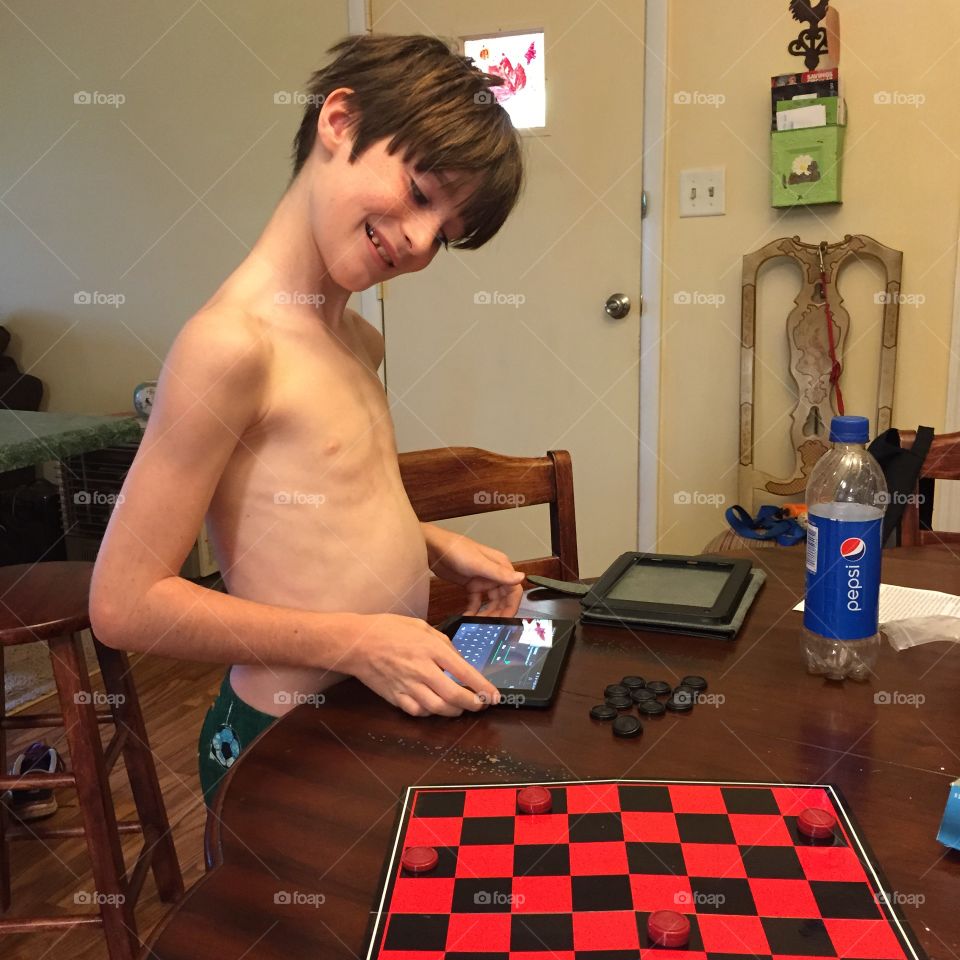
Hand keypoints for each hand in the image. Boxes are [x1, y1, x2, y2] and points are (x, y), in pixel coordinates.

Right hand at [348, 613, 499, 716]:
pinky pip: (418, 711)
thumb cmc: (387, 630)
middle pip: (454, 696)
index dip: (483, 687)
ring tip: (461, 708)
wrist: (356, 642)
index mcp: (430, 649)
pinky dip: (430, 713)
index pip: (465, 672)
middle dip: (473, 704)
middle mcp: (421, 669)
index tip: (494, 696)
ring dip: (454, 711)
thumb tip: (460, 660)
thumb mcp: (421, 626)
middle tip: (481, 705)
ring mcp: (408, 685)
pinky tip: (435, 707)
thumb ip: (443, 643)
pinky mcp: (396, 696)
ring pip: (438, 708)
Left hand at [424, 527, 525, 615]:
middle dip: (499, 612)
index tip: (506, 620)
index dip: (512, 606)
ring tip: (479, 624)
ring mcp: (482, 580)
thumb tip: (521, 577)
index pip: (514, 590)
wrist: (433, 547)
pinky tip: (468, 617)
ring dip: (487, 613)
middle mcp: (494, 574)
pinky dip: (474, 610)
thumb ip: (499, 573)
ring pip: (490, 602)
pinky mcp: (471, 585)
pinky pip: (476, 601)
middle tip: (491, 626)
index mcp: (501, 566)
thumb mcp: (478, 564)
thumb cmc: (457, 550)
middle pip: (503, 598)